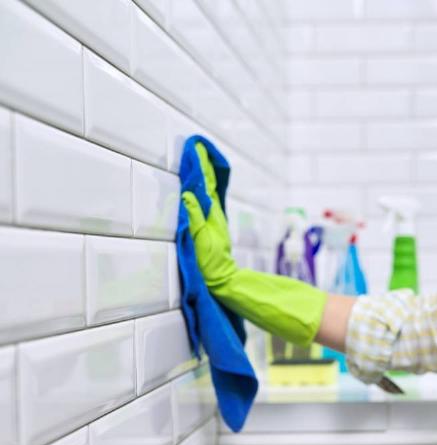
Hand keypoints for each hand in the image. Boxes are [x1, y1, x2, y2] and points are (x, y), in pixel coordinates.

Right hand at [181, 142, 236, 288]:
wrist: (219, 276)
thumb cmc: (209, 261)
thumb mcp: (200, 239)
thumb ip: (194, 217)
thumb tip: (188, 195)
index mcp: (211, 213)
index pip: (206, 183)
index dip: (201, 165)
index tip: (197, 148)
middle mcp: (214, 212)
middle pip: (208, 183)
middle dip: (203, 164)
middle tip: (198, 146)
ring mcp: (212, 217)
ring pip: (208, 189)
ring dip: (204, 173)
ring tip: (200, 157)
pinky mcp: (209, 224)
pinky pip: (205, 199)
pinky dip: (203, 186)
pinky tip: (201, 183)